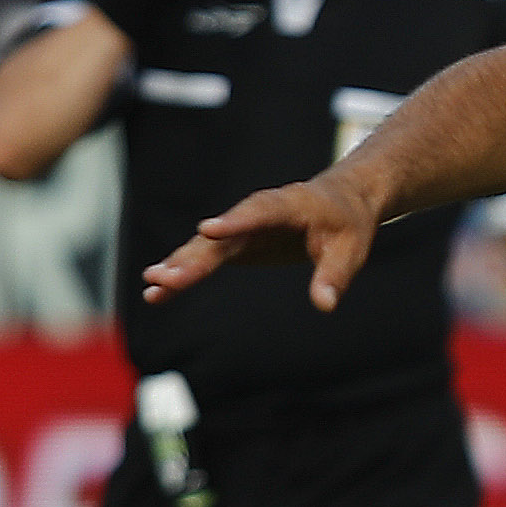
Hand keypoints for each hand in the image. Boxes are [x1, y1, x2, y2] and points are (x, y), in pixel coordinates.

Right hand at [140, 174, 379, 309]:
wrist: (341, 202)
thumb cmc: (349, 223)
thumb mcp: (352, 248)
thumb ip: (335, 275)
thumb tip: (325, 304)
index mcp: (290, 205)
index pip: (260, 212)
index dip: (235, 222)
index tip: (208, 230)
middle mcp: (258, 213)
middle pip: (223, 235)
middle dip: (194, 255)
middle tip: (165, 276)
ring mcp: (243, 227)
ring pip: (208, 246)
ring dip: (180, 264)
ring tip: (154, 285)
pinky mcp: (236, 243)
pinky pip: (206, 257)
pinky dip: (185, 271)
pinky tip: (159, 291)